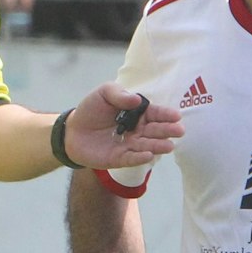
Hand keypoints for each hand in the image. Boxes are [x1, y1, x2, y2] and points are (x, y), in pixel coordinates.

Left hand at [62, 82, 183, 168]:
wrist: (72, 130)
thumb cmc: (91, 109)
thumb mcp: (103, 93)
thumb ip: (119, 94)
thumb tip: (136, 100)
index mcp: (137, 113)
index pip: (154, 113)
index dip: (166, 115)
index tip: (176, 116)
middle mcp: (137, 130)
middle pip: (155, 130)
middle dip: (167, 131)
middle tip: (179, 131)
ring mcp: (129, 145)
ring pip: (146, 146)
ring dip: (158, 146)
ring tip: (169, 146)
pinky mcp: (119, 158)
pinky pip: (131, 159)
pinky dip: (140, 158)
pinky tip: (148, 155)